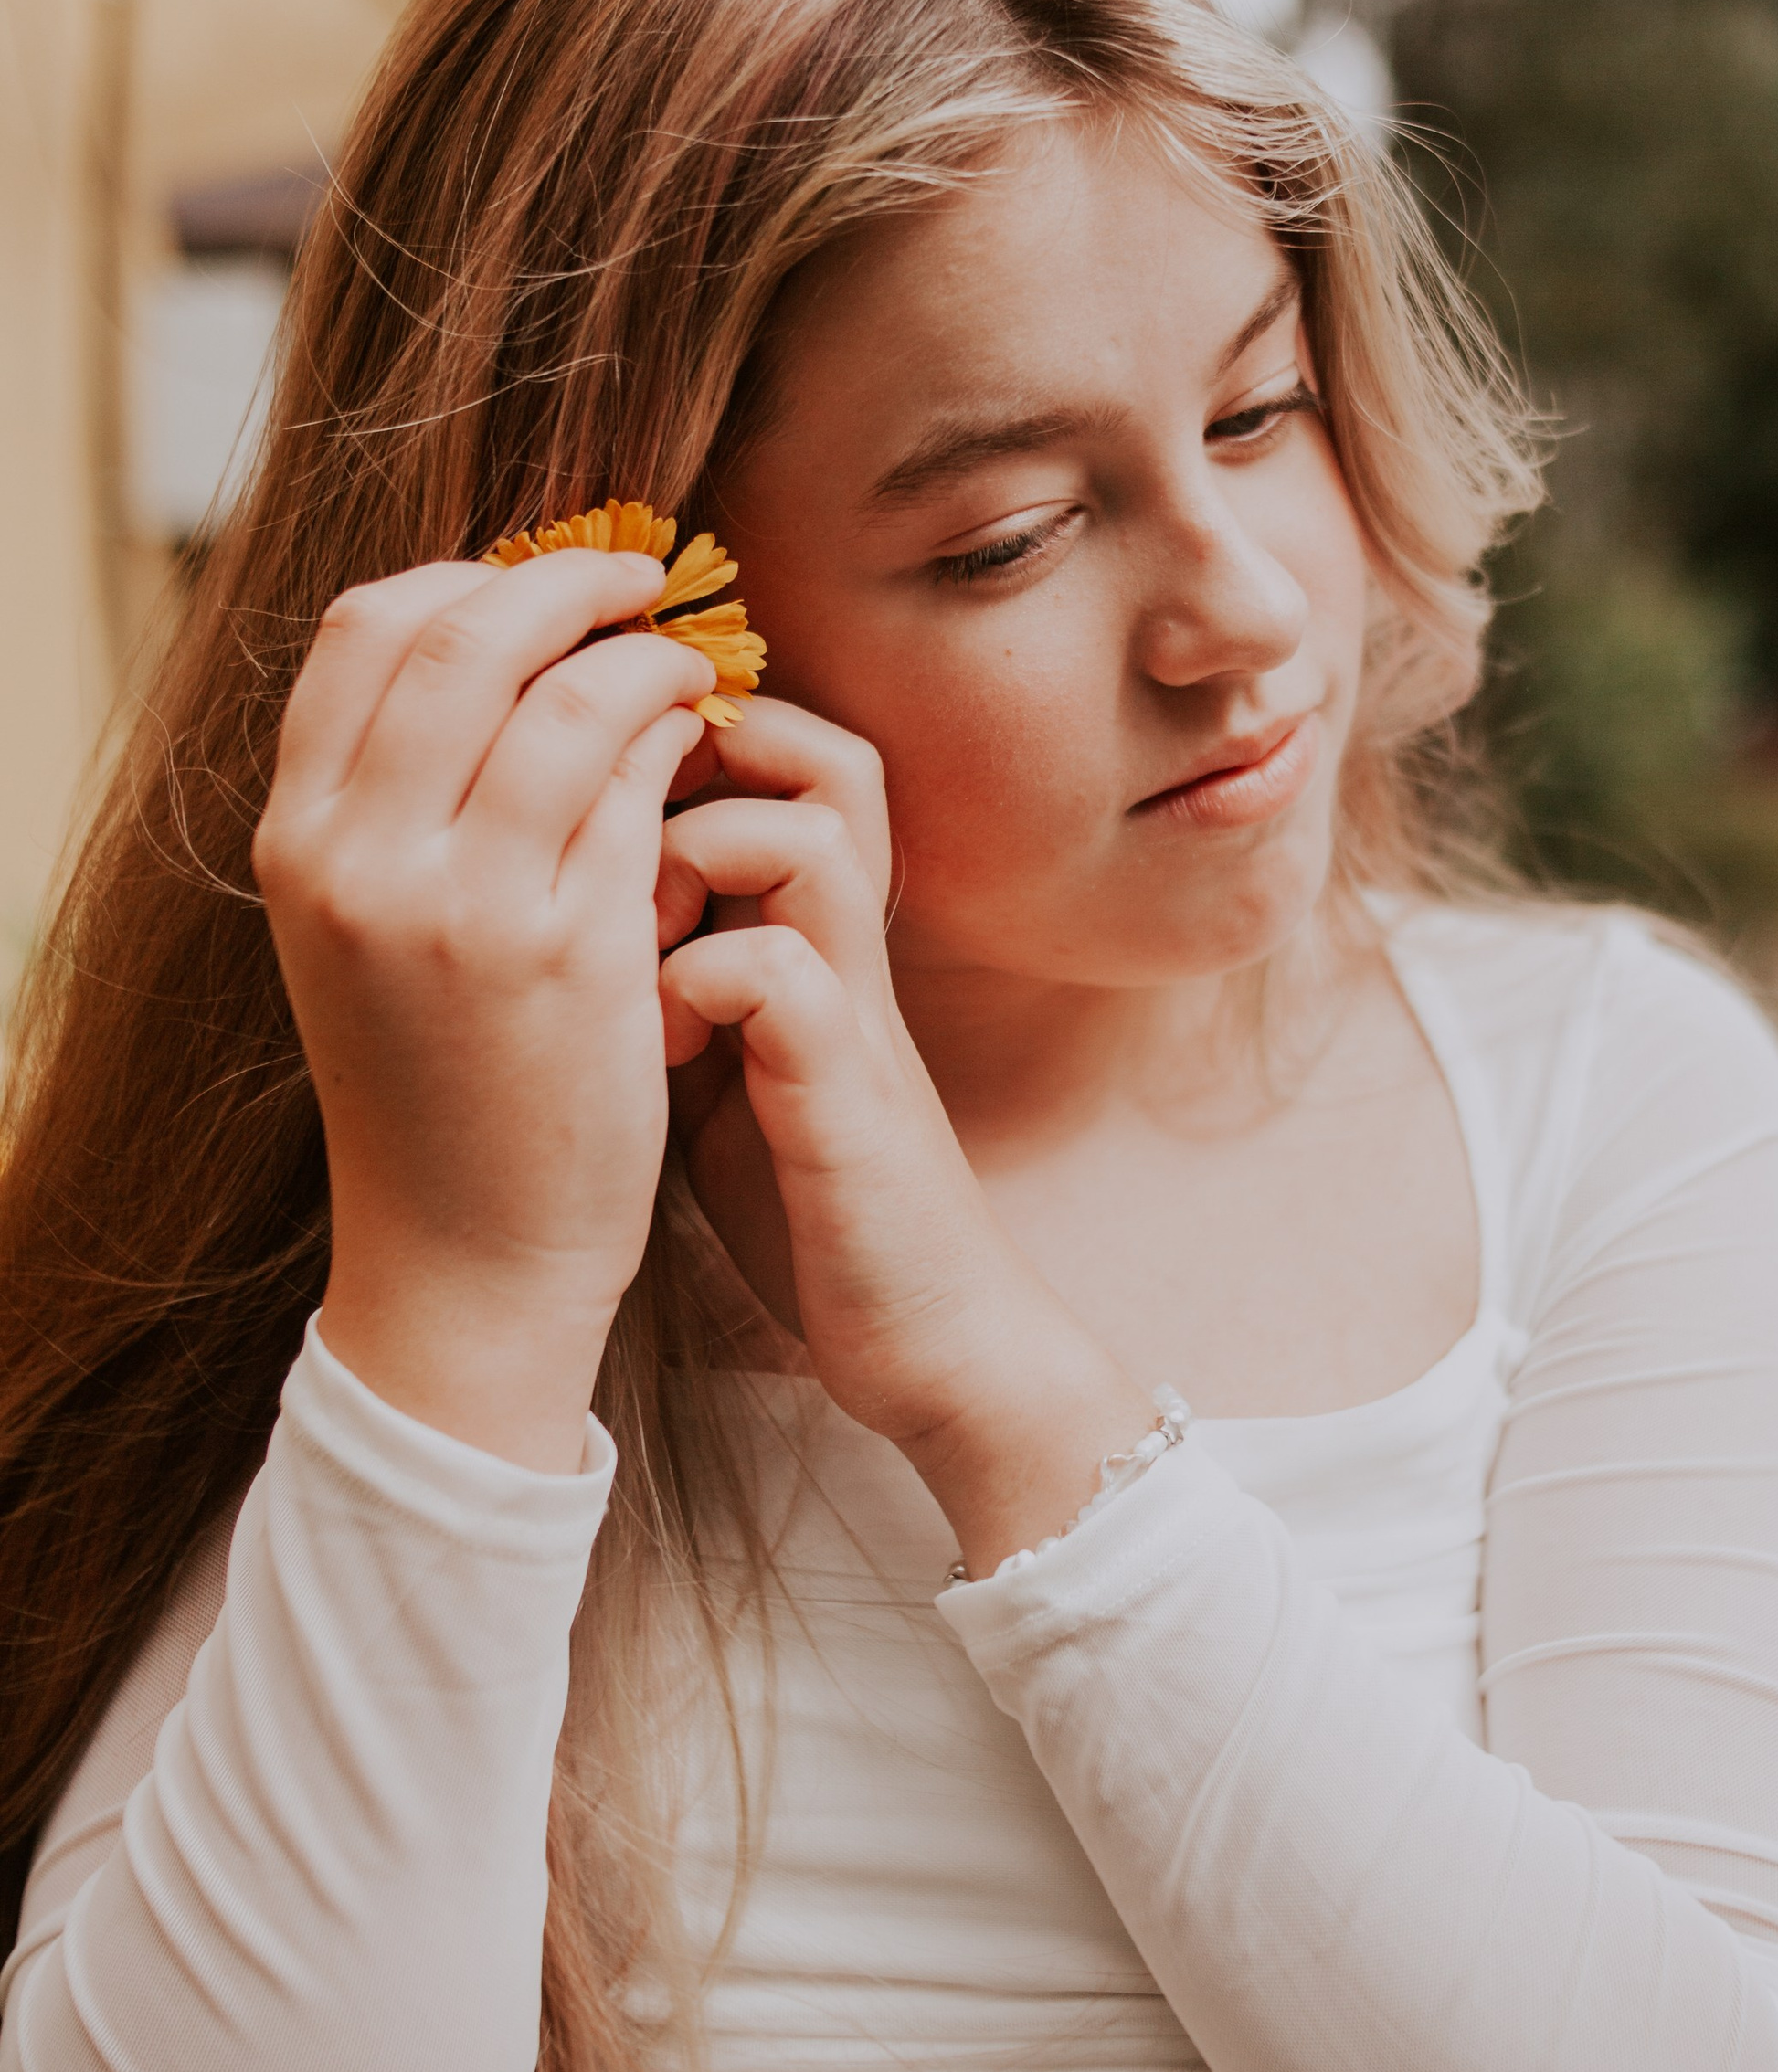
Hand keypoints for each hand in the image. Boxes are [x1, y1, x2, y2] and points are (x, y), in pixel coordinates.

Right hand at [254, 551, 720, 1467]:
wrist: (465, 1255)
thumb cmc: (433, 1084)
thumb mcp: (357, 929)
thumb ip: (388, 796)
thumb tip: (481, 642)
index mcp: (297, 841)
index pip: (364, 628)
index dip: (469, 576)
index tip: (544, 581)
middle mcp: (361, 861)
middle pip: (468, 635)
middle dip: (571, 585)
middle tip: (643, 582)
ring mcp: (465, 907)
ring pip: (569, 697)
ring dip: (645, 658)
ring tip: (686, 670)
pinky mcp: (573, 955)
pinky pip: (638, 790)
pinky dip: (676, 742)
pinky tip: (700, 749)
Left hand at [657, 704, 1151, 1569]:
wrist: (928, 1337)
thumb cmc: (811, 1199)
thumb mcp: (721, 1057)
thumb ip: (670, 970)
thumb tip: (554, 893)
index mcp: (813, 932)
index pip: (787, 756)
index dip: (691, 733)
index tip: (601, 794)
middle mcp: (848, 950)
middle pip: (824, 757)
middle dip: (707, 758)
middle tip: (615, 834)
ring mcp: (857, 1016)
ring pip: (810, 837)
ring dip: (698, 858)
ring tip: (630, 937)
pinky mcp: (848, 1097)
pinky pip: (780, 974)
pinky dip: (698, 982)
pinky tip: (652, 1044)